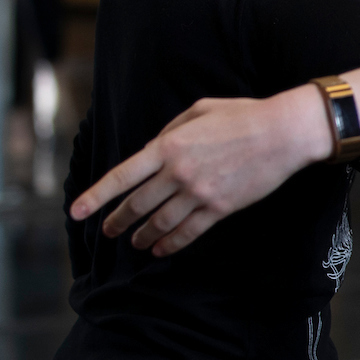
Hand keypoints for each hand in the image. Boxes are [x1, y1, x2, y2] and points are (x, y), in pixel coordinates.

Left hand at [70, 85, 329, 253]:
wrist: (283, 133)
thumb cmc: (242, 115)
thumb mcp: (199, 109)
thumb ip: (170, 130)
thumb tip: (152, 148)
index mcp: (168, 146)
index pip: (121, 176)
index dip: (96, 196)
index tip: (76, 211)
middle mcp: (178, 173)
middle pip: (136, 205)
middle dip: (116, 221)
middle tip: (107, 231)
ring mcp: (199, 194)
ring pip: (159, 223)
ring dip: (141, 236)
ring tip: (133, 244)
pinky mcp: (220, 209)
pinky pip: (188, 232)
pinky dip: (170, 244)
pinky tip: (160, 249)